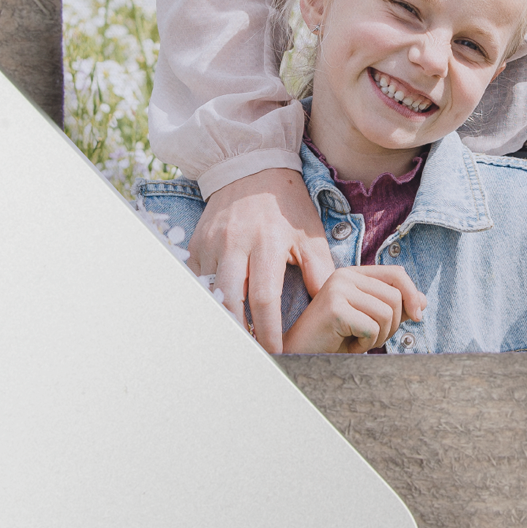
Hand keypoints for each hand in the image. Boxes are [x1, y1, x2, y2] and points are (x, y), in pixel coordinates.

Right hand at [190, 164, 336, 354]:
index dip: (268, 330)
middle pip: (229, 302)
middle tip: (250, 359)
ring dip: (220, 322)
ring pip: (208, 295)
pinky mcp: (196, 246)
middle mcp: (235, 245)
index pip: (263, 298)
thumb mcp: (310, 234)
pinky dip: (205, 303)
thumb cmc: (288, 206)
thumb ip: (320, 270)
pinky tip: (216, 320)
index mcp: (267, 243)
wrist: (252, 168)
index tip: (276, 354)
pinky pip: (196, 282)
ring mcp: (211, 246)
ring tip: (234, 346)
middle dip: (238, 334)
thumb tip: (330, 308)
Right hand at [283, 265, 425, 355]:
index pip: (396, 273)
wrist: (300, 359)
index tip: (418, 316)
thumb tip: (424, 301)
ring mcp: (338, 289)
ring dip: (378, 337)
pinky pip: (372, 328)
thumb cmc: (335, 341)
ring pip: (387, 313)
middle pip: (395, 296)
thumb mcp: (369, 321)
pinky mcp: (335, 308)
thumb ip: (394, 308)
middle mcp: (344, 276)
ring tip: (357, 342)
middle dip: (392, 325)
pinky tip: (346, 346)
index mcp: (352, 274)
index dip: (412, 293)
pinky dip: (365, 344)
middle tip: (370, 338)